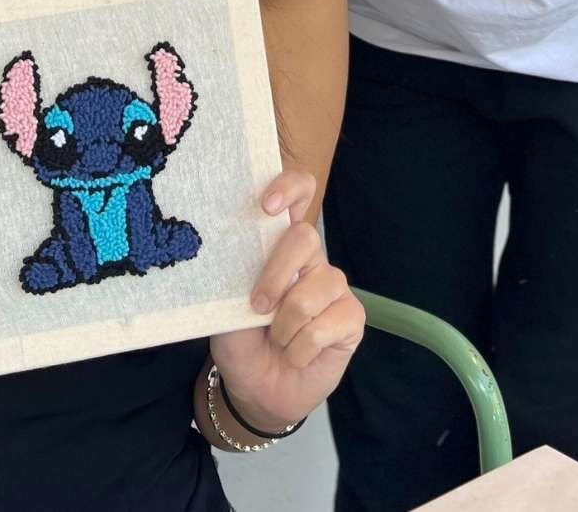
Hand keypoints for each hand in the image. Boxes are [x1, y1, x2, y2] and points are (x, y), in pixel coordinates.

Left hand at [209, 170, 365, 431]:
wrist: (257, 390)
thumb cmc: (241, 340)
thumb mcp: (226, 307)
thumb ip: (235, 278)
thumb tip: (235, 254)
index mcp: (279, 243)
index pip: (299, 191)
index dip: (289, 187)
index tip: (266, 206)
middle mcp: (311, 258)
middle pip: (306, 237)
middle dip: (275, 274)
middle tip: (257, 306)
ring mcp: (334, 287)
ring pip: (315, 288)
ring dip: (285, 325)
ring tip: (276, 339)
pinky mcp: (352, 318)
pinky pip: (328, 324)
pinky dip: (302, 347)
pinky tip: (297, 354)